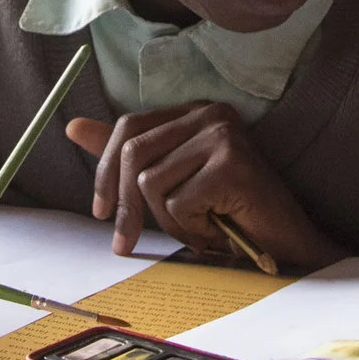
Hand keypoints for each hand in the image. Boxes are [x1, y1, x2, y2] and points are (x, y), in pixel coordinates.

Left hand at [64, 106, 343, 270]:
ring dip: (170, 221)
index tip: (101, 213)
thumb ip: (128, 156)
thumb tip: (72, 126)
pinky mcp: (232, 163)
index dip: (105, 172)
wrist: (285, 247)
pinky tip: (219, 230)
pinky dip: (192, 229)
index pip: (129, 126)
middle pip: (134, 153)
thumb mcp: (171, 185)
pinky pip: (179, 203)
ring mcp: (224, 135)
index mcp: (195, 112)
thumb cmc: (229, 217)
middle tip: (125, 245)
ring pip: (153, 182)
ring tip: (201, 228)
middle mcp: (211, 113)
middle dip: (125, 206)